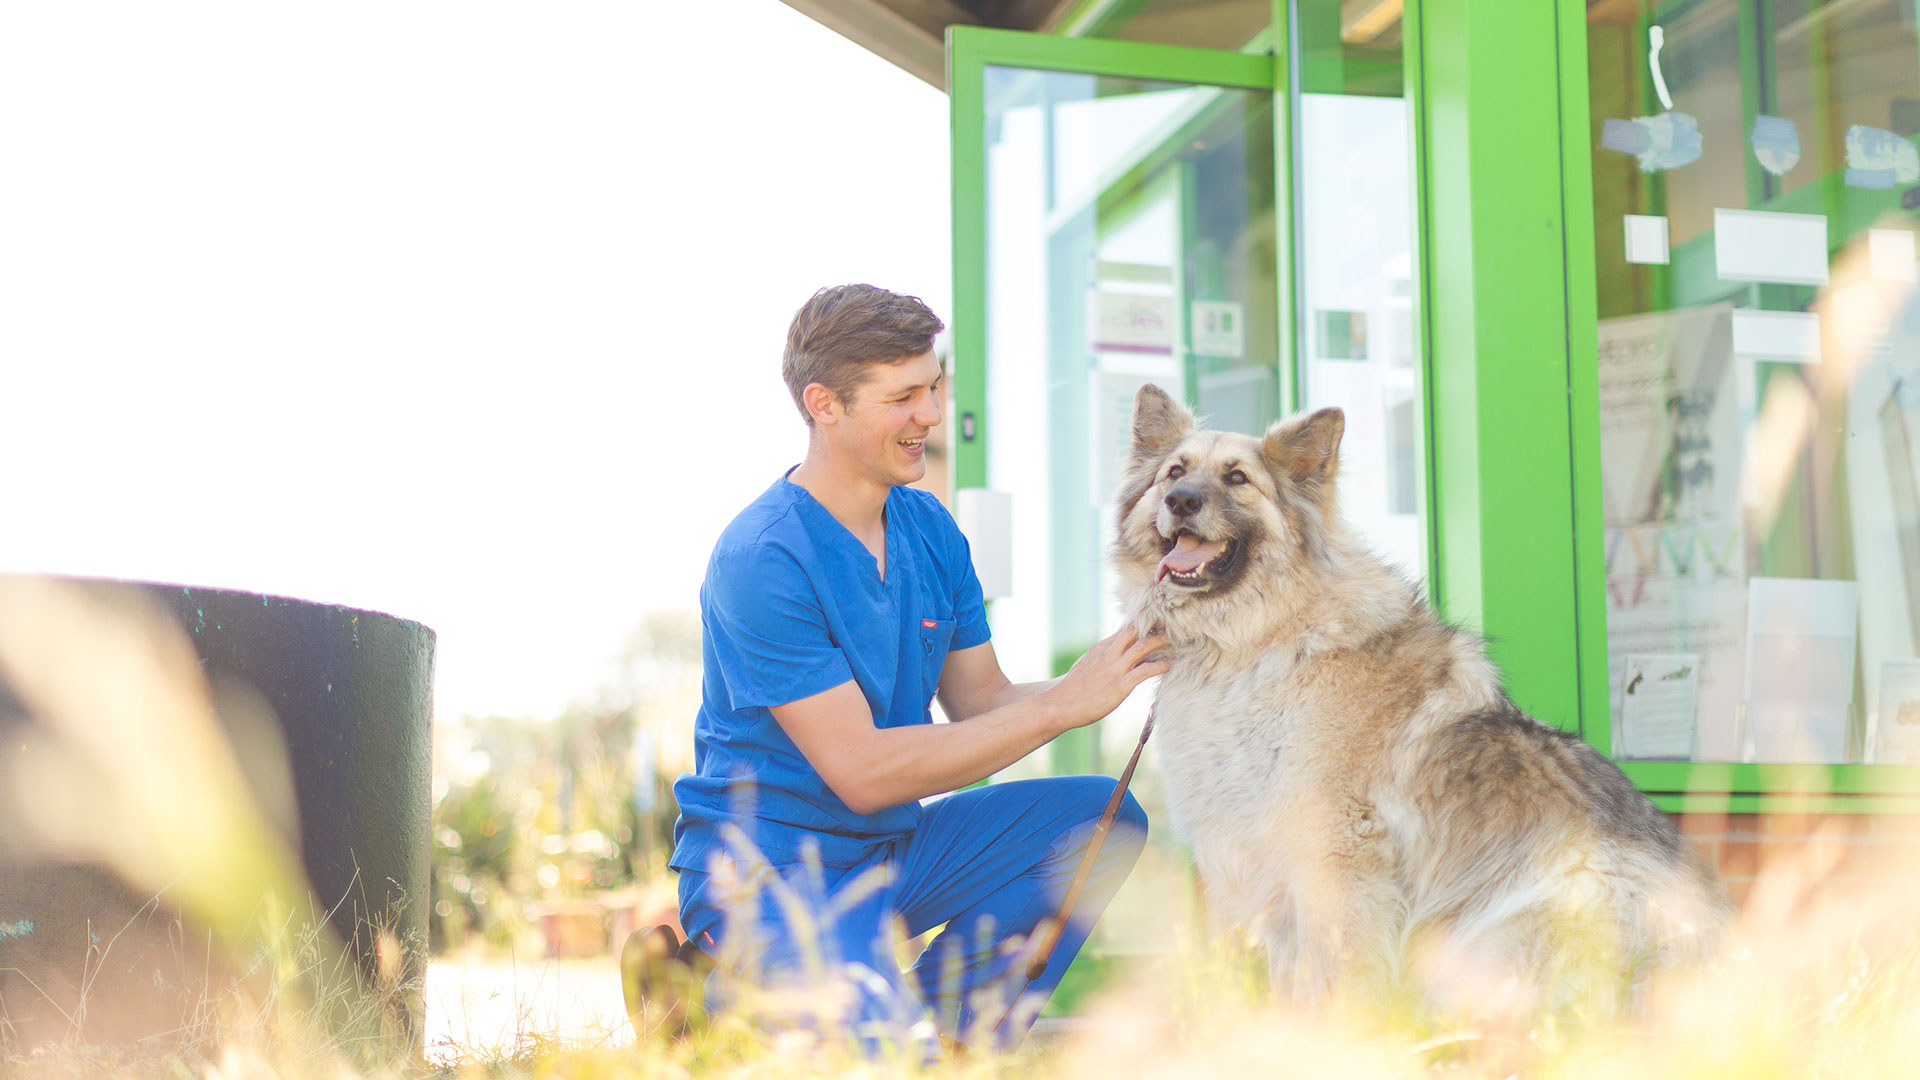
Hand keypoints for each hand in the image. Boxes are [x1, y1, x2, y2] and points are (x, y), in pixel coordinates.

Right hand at [1044, 623, 1169, 729]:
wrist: (1062, 704)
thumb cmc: (1074, 688)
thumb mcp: (1087, 664)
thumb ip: (1102, 656)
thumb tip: (1113, 652)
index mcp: (1101, 648)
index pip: (1125, 628)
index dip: (1142, 623)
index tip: (1158, 622)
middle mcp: (1109, 653)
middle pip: (1135, 630)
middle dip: (1152, 626)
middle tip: (1171, 624)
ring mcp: (1115, 668)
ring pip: (1143, 646)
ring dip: (1160, 642)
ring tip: (1176, 641)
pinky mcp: (1121, 684)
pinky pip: (1145, 670)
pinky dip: (1160, 666)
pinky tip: (1170, 664)